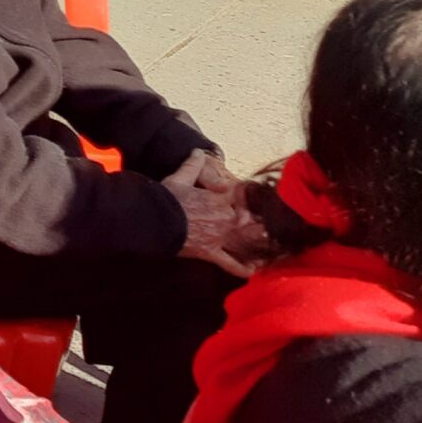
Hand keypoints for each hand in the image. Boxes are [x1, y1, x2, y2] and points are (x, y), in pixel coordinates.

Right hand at [167, 156, 272, 276]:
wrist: (154, 222)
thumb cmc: (167, 199)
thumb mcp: (179, 178)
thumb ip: (192, 165)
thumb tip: (199, 151)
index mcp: (220, 199)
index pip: (242, 195)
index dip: (249, 195)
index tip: (255, 194)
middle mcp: (225, 219)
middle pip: (248, 219)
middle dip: (257, 220)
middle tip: (266, 223)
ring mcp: (219, 237)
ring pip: (244, 241)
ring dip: (256, 243)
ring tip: (267, 246)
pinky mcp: (211, 253)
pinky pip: (230, 263)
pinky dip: (241, 269)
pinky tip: (252, 271)